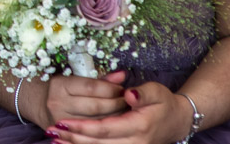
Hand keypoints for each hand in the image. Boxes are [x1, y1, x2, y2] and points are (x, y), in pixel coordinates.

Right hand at [30, 71, 127, 128]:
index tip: (121, 88)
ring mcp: (61, 121)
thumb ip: (100, 79)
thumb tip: (122, 75)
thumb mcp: (76, 78)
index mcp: (60, 85)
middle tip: (127, 101)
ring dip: (115, 117)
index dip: (111, 88)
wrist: (41, 104)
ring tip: (124, 112)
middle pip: (96, 107)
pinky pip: (92, 133)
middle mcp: (58, 103)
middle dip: (116, 104)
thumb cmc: (63, 88)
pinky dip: (106, 127)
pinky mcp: (66, 135)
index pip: (91, 87)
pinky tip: (114, 123)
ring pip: (97, 122)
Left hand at [48, 81, 193, 143]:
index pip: (105, 129)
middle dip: (73, 138)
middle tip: (51, 130)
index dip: (82, 127)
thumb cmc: (164, 102)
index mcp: (140, 126)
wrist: (177, 121)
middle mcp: (136, 142)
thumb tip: (128, 94)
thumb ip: (142, 93)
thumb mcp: (156, 91)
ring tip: (55, 139)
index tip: (62, 121)